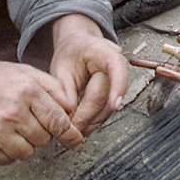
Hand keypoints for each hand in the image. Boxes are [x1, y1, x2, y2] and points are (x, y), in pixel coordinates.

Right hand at [0, 58, 83, 164]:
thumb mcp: (21, 71)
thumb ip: (50, 86)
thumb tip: (71, 106)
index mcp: (26, 91)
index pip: (58, 120)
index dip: (70, 133)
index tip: (76, 141)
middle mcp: (13, 113)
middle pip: (44, 138)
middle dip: (42, 132)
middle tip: (28, 121)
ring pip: (28, 152)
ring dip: (25, 144)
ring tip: (12, 127)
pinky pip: (8, 160)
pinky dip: (8, 152)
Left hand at [47, 14, 128, 136]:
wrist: (77, 48)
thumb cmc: (70, 54)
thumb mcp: (61, 69)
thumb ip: (64, 92)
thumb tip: (69, 116)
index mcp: (102, 51)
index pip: (115, 68)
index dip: (118, 86)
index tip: (115, 104)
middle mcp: (115, 64)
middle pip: (108, 94)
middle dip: (91, 116)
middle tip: (74, 130)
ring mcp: (118, 78)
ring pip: (110, 105)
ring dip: (94, 121)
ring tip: (77, 131)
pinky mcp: (115, 90)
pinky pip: (107, 107)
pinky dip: (95, 119)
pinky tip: (84, 126)